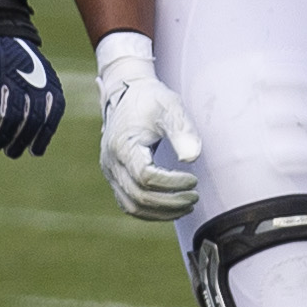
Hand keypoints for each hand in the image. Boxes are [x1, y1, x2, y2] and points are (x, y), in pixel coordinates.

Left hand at [0, 36, 63, 157]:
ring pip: (36, 117)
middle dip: (3, 138)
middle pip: (16, 117)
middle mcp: (20, 73)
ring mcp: (39, 77)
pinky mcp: (51, 83)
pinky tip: (36, 149)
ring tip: (12, 152)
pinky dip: (47, 132)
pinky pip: (54, 111)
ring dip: (24, 140)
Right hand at [93, 33, 201, 220]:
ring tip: (188, 205)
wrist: (127, 94)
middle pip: (139, 196)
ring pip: (133, 206)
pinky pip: (129, 204)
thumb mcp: (170, 107)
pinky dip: (151, 211)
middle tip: (195, 196)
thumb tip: (192, 158)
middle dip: (171, 201)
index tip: (194, 178)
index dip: (173, 183)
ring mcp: (110, 172)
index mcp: (123, 145)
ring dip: (162, 212)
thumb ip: (182, 131)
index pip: (146, 177)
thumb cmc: (152, 100)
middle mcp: (111, 162)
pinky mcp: (115, 178)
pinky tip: (173, 206)